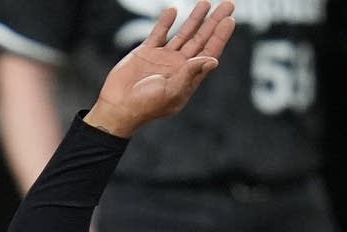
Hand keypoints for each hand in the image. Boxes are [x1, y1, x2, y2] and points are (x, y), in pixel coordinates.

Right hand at [84, 1, 235, 137]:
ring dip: (195, 18)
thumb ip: (190, 74)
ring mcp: (162, 58)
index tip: (229, 20)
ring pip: (183, 34)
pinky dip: (165, 22)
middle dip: (214, 22)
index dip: (220, 36)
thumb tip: (213, 60)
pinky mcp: (145, 53)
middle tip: (228, 5)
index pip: (209, 52)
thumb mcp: (171, 91)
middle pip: (201, 39)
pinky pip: (158, 33)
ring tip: (206, 3)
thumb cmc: (146, 106)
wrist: (117, 107)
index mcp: (188, 77)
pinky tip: (173, 10)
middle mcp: (178, 66)